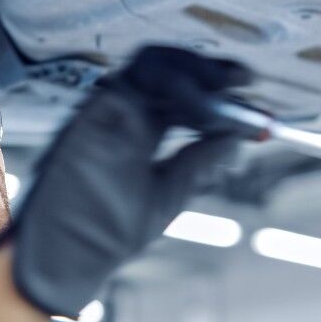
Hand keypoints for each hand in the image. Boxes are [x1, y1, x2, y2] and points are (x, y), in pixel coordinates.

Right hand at [0, 46, 250, 318]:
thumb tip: (238, 138)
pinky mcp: (91, 114)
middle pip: (171, 69)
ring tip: (225, 93)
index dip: (217, 88)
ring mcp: (106, 112)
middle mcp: (123, 114)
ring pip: (153, 65)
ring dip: (194, 74)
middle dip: (211, 71)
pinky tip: (199, 111)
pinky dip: (172, 86)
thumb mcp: (168, 193)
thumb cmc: (108, 232)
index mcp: (141, 130)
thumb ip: (200, 162)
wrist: (68, 256)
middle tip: (244, 79)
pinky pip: (133, 82)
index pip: (182, 94)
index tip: (252, 93)